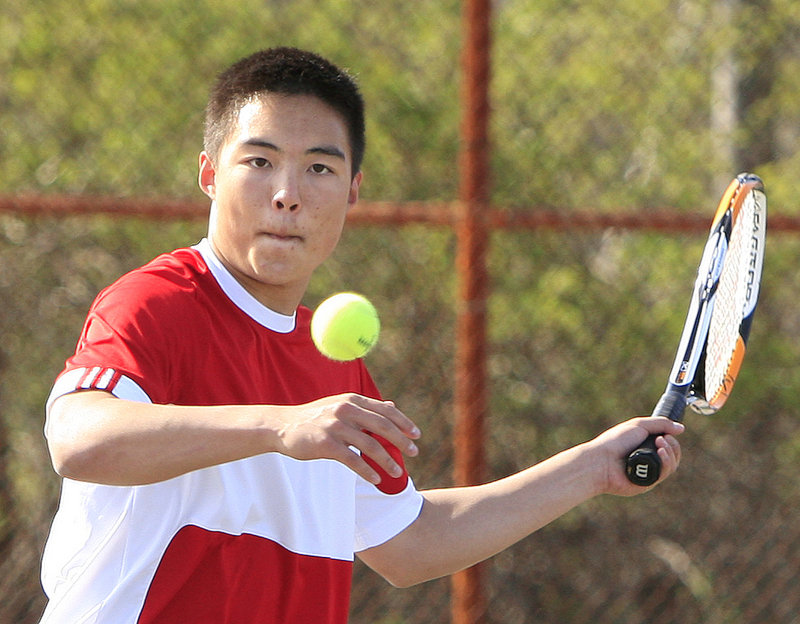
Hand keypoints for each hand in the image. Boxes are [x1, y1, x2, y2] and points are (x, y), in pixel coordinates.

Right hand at [273, 394, 420, 483]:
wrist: (283, 426)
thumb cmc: (316, 418)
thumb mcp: (341, 406)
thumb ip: (366, 407)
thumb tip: (392, 406)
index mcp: (352, 400)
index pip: (385, 410)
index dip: (403, 422)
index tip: (416, 435)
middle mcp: (346, 410)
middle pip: (382, 426)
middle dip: (401, 441)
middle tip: (414, 453)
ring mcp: (336, 426)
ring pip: (370, 445)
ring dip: (387, 460)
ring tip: (397, 472)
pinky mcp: (326, 444)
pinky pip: (353, 459)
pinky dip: (367, 470)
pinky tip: (376, 479)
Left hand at [588, 416, 683, 495]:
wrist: (601, 460)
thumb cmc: (615, 442)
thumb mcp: (638, 426)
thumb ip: (660, 424)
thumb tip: (681, 428)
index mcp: (644, 448)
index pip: (667, 446)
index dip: (671, 440)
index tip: (668, 433)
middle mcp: (647, 461)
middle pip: (673, 456)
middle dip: (673, 446)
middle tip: (663, 439)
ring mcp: (648, 473)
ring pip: (671, 466)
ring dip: (670, 452)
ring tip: (660, 443)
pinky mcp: (647, 483)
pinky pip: (664, 474)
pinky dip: (666, 462)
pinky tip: (660, 453)